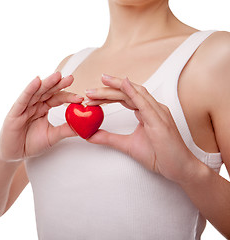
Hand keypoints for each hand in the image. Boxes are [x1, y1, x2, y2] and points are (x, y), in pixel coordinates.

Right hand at [0, 71, 83, 161]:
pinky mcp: (15, 112)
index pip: (57, 98)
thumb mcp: (52, 136)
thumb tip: (84, 126)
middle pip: (48, 91)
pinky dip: (29, 90)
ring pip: (36, 92)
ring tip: (57, 75)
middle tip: (71, 78)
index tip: (81, 97)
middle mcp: (34, 104)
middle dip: (59, 84)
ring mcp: (24, 107)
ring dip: (47, 83)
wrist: (14, 154)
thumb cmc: (30, 143)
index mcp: (43, 108)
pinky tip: (37, 81)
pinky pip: (23, 99)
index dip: (68, 96)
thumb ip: (66, 130)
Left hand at [84, 74, 199, 183]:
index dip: (107, 96)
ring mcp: (158, 113)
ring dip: (115, 88)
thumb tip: (90, 135)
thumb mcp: (127, 145)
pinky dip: (134, 93)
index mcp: (147, 112)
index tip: (90, 97)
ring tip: (99, 85)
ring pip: (134, 93)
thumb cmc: (160, 156)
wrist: (180, 169)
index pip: (124, 98)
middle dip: (107, 90)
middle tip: (88, 91)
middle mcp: (153, 108)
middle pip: (127, 92)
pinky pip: (145, 103)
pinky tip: (123, 84)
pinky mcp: (160, 121)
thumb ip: (109, 138)